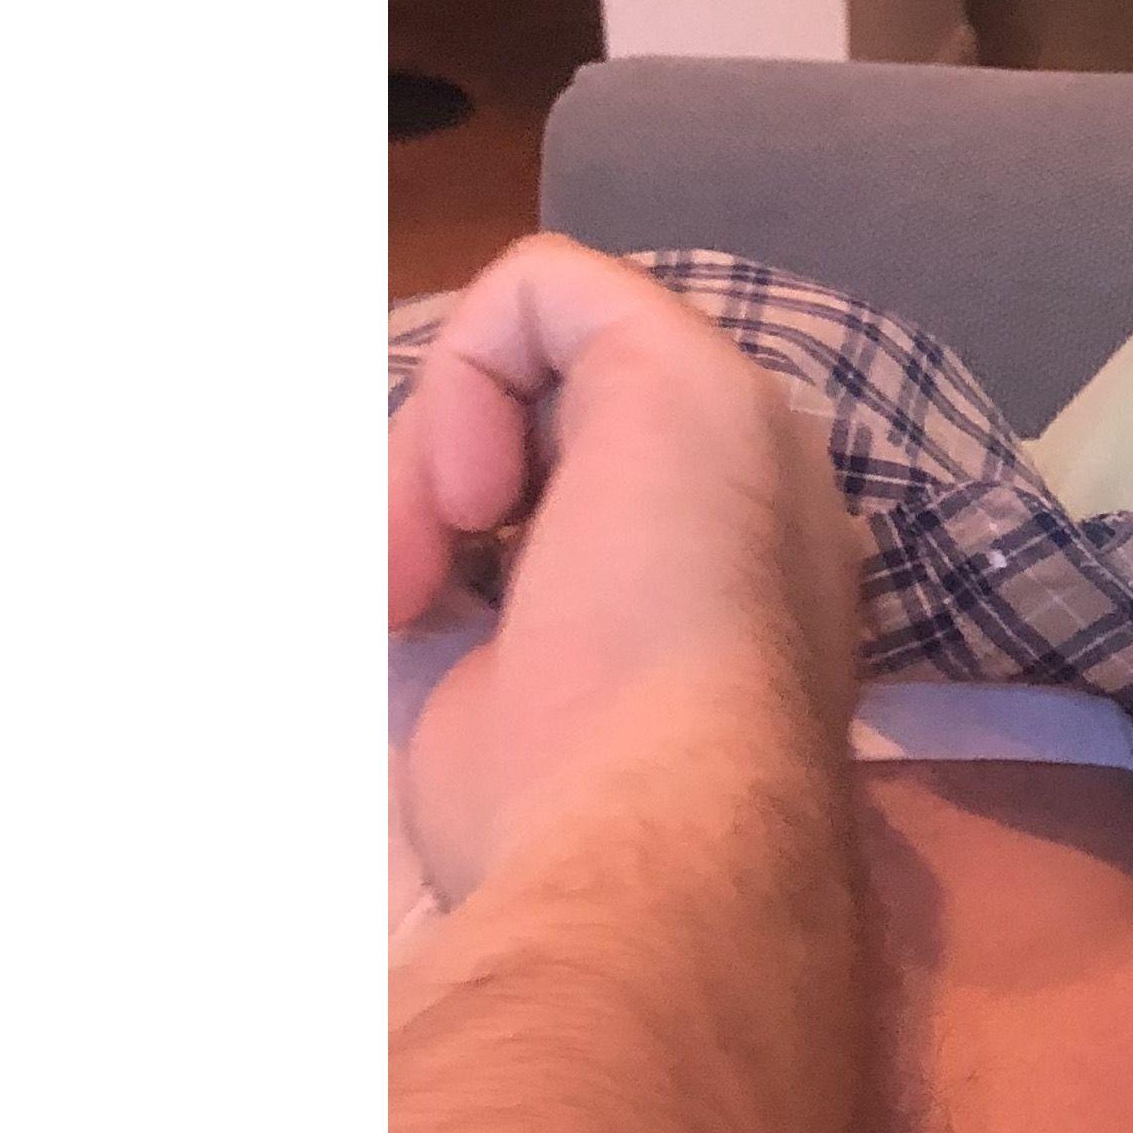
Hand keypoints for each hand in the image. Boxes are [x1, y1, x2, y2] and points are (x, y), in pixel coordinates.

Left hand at [392, 237, 860, 906]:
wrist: (657, 846)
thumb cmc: (571, 817)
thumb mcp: (484, 698)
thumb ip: (459, 608)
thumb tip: (379, 562)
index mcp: (727, 593)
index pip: (589, 504)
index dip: (483, 540)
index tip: (425, 629)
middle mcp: (753, 503)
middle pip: (563, 423)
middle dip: (448, 484)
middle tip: (410, 600)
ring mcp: (741, 430)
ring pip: (546, 357)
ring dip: (433, 452)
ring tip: (423, 575)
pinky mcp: (693, 369)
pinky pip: (544, 287)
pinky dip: (463, 375)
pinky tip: (469, 505)